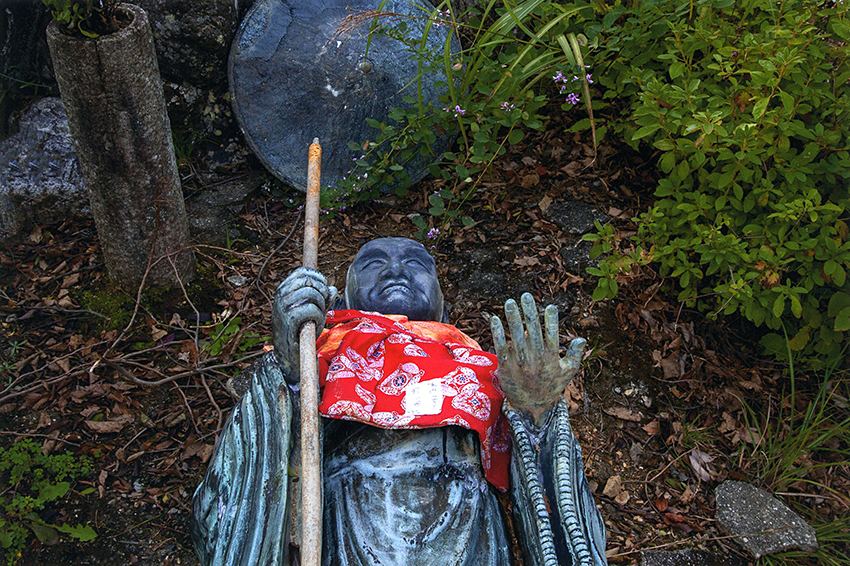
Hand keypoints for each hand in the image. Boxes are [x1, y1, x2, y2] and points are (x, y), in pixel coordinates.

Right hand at [272, 267, 335, 383]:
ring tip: (317, 317)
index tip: (323, 292)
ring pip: (311, 293)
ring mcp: (283, 306)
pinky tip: (314, 324)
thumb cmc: (300, 331)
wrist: (288, 355)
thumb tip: (332, 289)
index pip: (303, 271)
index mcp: (284, 289)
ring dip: (320, 306)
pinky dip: (318, 317)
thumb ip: (322, 298)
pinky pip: (311, 309)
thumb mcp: (313, 311)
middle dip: (322, 293)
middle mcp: (281, 294)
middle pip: (310, 281)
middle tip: (321, 307)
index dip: (318, 279)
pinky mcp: (289, 318)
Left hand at [490, 293, 585, 425]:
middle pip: (532, 330)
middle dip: (529, 312)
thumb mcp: (567, 373)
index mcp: (551, 358)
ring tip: (510, 302)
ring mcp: (519, 361)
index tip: (550, 306)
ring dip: (513, 317)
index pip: (552, 335)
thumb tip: (581, 338)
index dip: (551, 320)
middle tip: (526, 296)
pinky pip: (500, 345)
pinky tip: (495, 318)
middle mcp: (535, 358)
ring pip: (515, 335)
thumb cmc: (551, 386)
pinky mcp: (505, 365)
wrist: (530, 406)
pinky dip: (498, 332)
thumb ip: (575, 355)